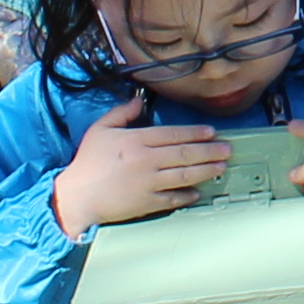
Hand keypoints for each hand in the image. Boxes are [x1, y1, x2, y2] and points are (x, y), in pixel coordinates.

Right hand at [54, 93, 240, 233]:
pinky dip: (187, 195)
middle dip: (210, 151)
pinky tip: (198, 192)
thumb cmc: (87, 163)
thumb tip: (137, 100)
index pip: (173, 134)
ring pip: (184, 175)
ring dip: (206, 171)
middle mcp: (146, 161)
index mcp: (136, 141)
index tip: (211, 132)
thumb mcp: (100, 130)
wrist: (76, 196)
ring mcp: (148, 183)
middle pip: (185, 154)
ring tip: (221, 168)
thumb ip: (120, 113)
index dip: (195, 133)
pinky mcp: (146, 203)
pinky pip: (173, 199)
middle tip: (227, 149)